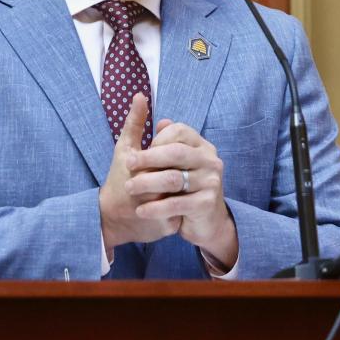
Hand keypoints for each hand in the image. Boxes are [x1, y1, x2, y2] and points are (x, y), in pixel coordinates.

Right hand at [98, 94, 180, 251]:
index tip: (158, 162)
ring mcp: (162, 213)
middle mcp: (153, 193)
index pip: (173, 157)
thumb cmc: (118, 178)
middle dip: (178, 175)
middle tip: (168, 176)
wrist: (110, 218)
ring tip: (173, 189)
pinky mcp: (167, 229)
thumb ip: (135, 122)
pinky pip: (185, 213)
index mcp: (143, 171)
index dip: (168, 158)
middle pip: (181, 175)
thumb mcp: (124, 148)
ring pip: (186, 194)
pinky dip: (181, 208)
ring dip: (183, 191)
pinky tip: (173, 205)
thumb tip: (141, 96)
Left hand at [125, 120, 237, 268]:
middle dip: (148, 158)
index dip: (156, 140)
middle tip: (128, 165)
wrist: (204, 224)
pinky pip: (176, 203)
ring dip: (147, 182)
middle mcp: (210, 160)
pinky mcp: (206, 204)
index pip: (179, 131)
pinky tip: (141, 211)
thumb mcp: (173, 162)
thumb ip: (165, 138)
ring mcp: (211, 182)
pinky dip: (156, 208)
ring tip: (130, 188)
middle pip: (175, 152)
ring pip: (173, 178)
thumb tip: (155, 115)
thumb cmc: (184, 188)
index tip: (138, 152)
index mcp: (201, 145)